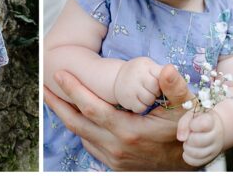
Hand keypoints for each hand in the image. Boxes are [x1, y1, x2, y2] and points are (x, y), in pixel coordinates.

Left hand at [44, 66, 197, 170]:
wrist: (189, 161)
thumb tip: (168, 68)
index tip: (59, 74)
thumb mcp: (185, 108)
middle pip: (75, 122)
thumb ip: (174, 88)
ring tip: (53, 97)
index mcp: (128, 131)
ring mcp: (112, 157)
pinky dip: (79, 128)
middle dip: (57, 103)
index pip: (91, 108)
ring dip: (66, 115)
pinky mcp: (112, 164)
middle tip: (43, 86)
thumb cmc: (185, 130)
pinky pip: (88, 144)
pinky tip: (75, 115)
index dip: (73, 90)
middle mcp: (116, 146)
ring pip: (80, 134)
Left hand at [177, 110, 224, 166]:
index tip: (192, 125)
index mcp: (211, 122)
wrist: (212, 128)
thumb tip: (181, 138)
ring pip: (197, 153)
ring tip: (188, 142)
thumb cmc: (198, 121)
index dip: (193, 125)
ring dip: (187, 147)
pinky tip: (188, 150)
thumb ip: (184, 123)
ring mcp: (214, 148)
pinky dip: (188, 157)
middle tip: (189, 135)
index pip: (204, 124)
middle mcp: (216, 136)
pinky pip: (195, 162)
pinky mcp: (209, 158)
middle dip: (189, 138)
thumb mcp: (191, 116)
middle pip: (199, 141)